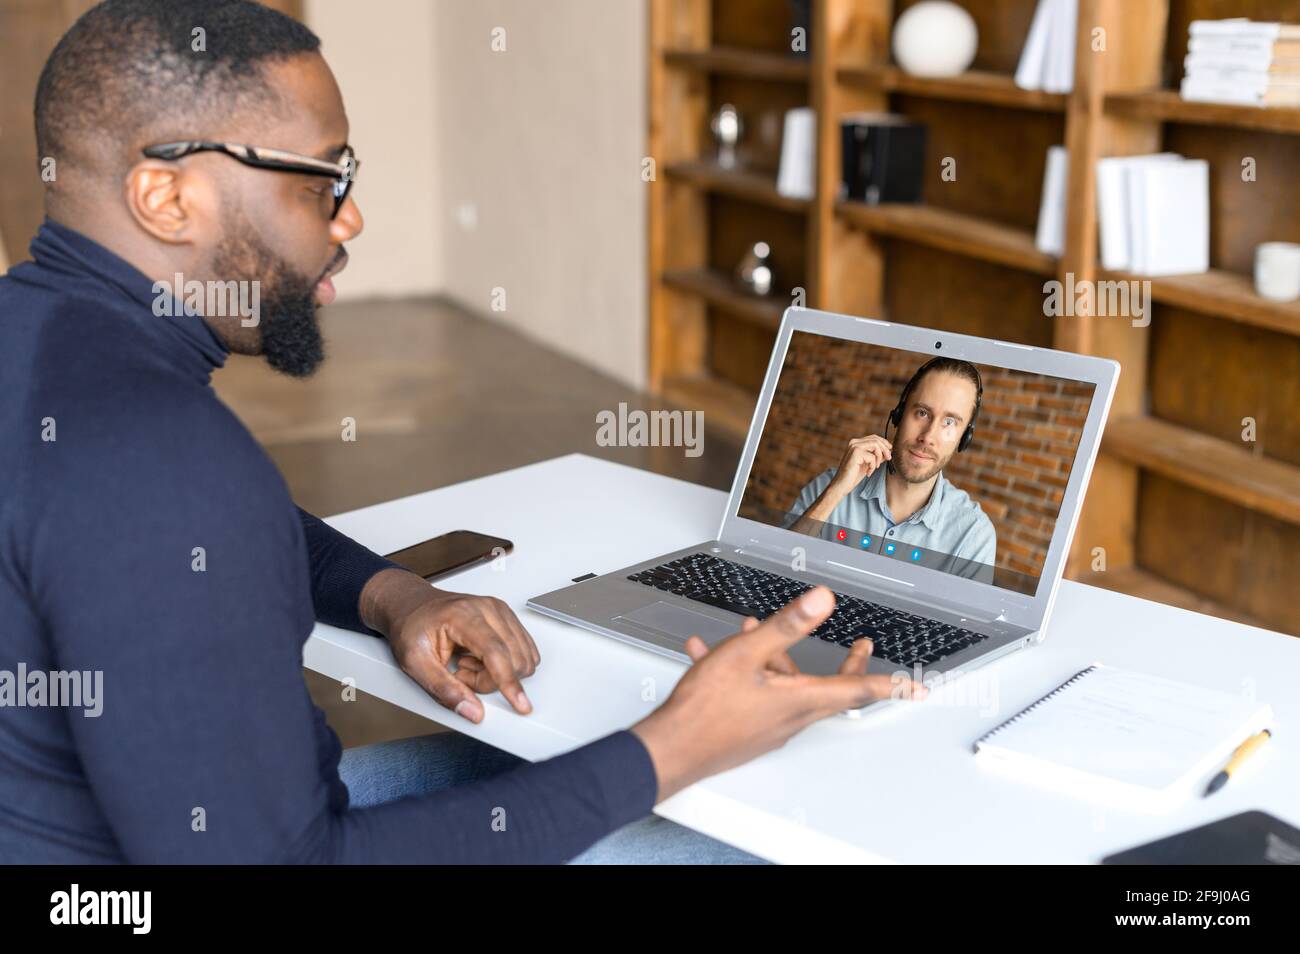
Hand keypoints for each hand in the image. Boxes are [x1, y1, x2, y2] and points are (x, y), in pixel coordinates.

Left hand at [360, 568, 538, 722]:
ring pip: (522, 657)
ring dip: (497, 672)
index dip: (509, 681)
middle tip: (460, 673)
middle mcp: (487, 608)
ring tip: (468, 663)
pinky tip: (480, 658)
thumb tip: (472, 711)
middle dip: (489, 680)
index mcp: (462, 615)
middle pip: (512, 658)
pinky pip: (524, 651)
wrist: (412, 607)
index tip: (520, 704)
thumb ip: (443, 690)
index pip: (495, 651)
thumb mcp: (414, 663)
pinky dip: (505, 664)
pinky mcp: (507, 617)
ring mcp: (500, 610)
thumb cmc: (412, 628)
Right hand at [630, 586, 925, 801]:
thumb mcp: (747, 653)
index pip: (859, 690)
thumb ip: (787, 625)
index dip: (891, 683)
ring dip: (776, 658)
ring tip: (751, 632)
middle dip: (844, 664)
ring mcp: (770, 726)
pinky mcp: (748, 730)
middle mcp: (791, 717)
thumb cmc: (706, 709)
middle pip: (829, 688)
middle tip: (859, 649)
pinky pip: (758, 695)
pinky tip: (710, 655)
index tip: (918, 686)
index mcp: (800, 699)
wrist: (671, 749)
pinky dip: (743, 673)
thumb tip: (822, 600)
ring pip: (787, 687)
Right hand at [829, 433, 891, 495]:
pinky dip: (873, 466)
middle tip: (889, 459)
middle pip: (876, 440)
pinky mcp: (855, 453)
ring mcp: (854, 447)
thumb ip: (876, 456)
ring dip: (879, 457)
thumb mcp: (868, 463)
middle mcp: (854, 442)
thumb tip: (888, 450)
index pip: (874, 437)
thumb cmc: (854, 475)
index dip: (884, 443)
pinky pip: (872, 457)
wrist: (842, 484)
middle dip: (885, 449)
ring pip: (875, 445)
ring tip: (876, 467)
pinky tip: (868, 472)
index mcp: (856, 443)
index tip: (890, 450)